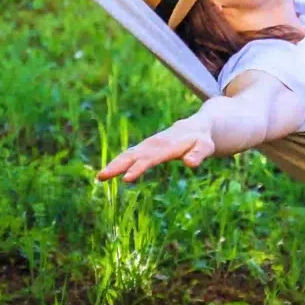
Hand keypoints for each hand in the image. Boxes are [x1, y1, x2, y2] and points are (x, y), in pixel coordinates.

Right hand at [95, 116, 216, 181]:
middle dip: (117, 166)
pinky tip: (108, 173)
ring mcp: (148, 146)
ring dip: (113, 165)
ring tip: (99, 177)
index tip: (126, 178)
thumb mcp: (206, 147)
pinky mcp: (145, 149)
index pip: (150, 159)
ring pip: (128, 155)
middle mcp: (154, 145)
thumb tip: (190, 163)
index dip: (138, 169)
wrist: (196, 126)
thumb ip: (199, 154)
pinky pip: (129, 156)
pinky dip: (118, 163)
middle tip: (101, 177)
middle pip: (133, 155)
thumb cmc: (202, 140)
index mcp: (167, 146)